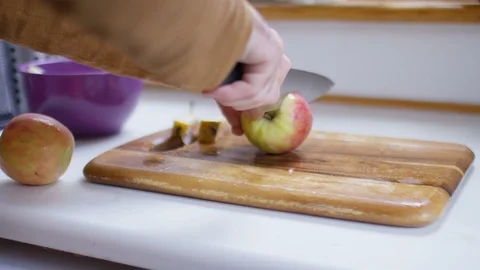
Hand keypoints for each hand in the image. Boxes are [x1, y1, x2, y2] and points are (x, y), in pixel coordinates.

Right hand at [202, 5, 290, 135]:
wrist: (193, 21)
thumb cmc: (201, 45)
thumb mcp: (221, 81)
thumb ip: (232, 102)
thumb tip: (240, 128)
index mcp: (263, 55)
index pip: (266, 92)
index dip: (251, 111)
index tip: (239, 129)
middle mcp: (273, 51)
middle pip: (268, 97)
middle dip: (243, 105)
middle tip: (218, 99)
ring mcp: (274, 49)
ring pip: (264, 96)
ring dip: (234, 99)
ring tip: (212, 91)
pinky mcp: (271, 51)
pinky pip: (255, 87)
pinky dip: (233, 94)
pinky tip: (215, 90)